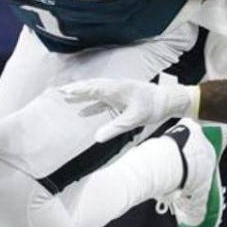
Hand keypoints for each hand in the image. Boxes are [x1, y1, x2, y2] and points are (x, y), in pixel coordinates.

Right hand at [61, 78, 196, 141]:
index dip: (78, 90)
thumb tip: (96, 139)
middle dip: (76, 90)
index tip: (64, 92)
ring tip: (66, 99)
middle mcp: (115, 87)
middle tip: (59, 91)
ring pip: (96, 93)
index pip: (93, 88)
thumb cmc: (151, 107)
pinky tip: (83, 113)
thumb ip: (115, 128)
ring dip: (82, 96)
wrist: (167, 100)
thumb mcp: (133, 120)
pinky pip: (103, 101)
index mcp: (116, 89)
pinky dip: (92, 105)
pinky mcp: (121, 99)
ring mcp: (118, 92)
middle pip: (92, 87)